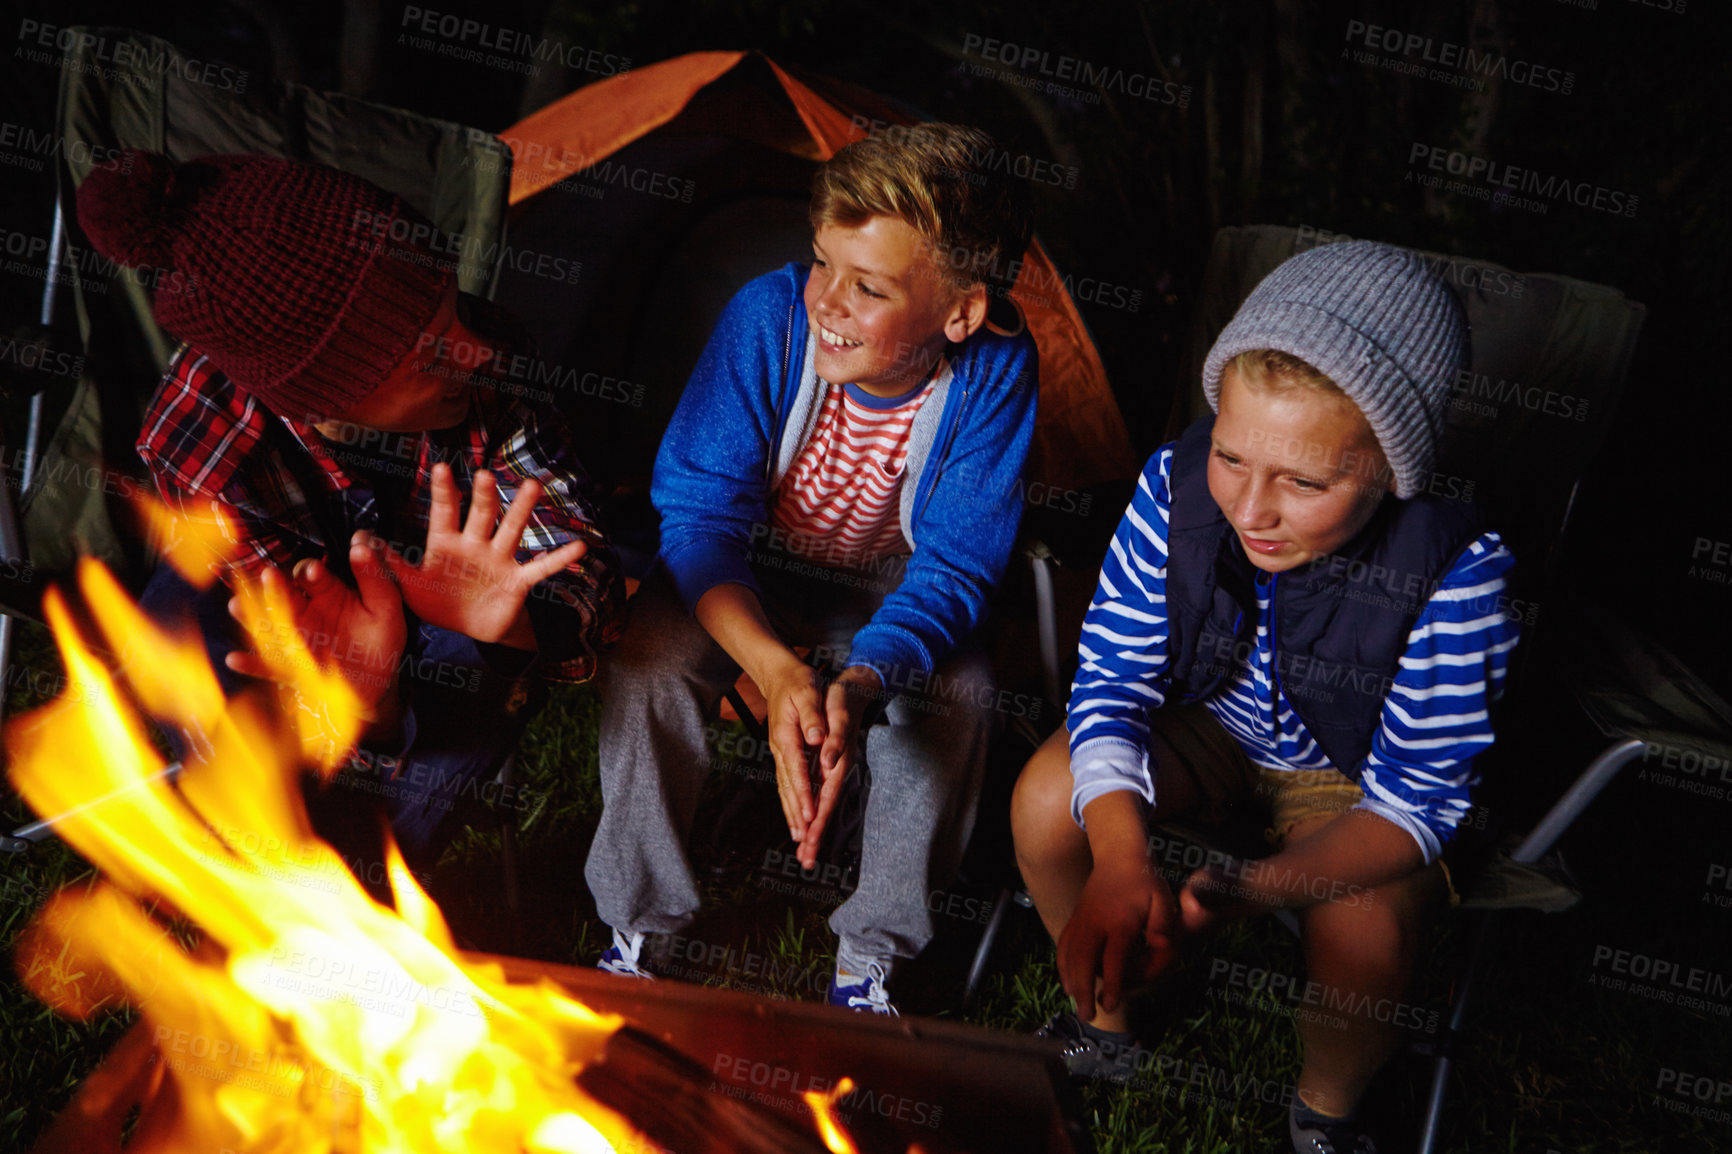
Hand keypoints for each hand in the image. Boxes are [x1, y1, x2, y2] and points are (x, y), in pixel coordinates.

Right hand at [226, 532, 405, 710]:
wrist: (376, 682)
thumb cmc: (380, 640)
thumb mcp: (385, 606)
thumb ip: (375, 575)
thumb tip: (362, 541)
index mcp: (327, 592)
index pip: (312, 575)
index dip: (311, 571)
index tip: (314, 571)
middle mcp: (305, 611)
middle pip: (283, 594)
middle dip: (275, 585)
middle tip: (269, 576)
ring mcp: (294, 639)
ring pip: (267, 623)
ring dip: (250, 615)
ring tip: (236, 606)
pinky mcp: (289, 667)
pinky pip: (267, 665)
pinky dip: (251, 663)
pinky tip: (235, 659)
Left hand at [383, 463, 585, 647]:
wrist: (470, 628)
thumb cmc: (438, 600)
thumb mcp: (409, 585)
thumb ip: (389, 563)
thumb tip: (361, 539)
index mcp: (446, 544)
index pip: (444, 513)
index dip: (443, 492)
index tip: (441, 467)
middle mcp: (476, 545)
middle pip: (481, 515)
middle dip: (483, 496)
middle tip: (485, 475)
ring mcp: (499, 560)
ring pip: (512, 530)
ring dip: (521, 510)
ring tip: (532, 486)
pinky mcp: (518, 581)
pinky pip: (541, 568)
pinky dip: (559, 559)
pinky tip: (580, 548)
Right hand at [758, 655, 828, 853]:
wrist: (778, 674)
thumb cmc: (797, 681)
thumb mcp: (807, 691)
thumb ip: (811, 716)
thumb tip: (815, 737)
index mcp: (787, 736)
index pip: (797, 772)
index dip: (804, 795)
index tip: (810, 817)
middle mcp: (781, 750)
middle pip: (789, 789)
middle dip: (797, 817)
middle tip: (805, 844)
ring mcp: (780, 754)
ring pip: (786, 791)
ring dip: (792, 816)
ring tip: (799, 841)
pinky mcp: (783, 755)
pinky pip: (786, 785)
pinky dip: (790, 804)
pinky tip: (795, 819)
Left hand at [797, 665, 881, 868]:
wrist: (854, 689)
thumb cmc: (842, 698)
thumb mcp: (838, 711)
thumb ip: (836, 737)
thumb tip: (828, 760)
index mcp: (838, 760)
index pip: (826, 796)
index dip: (818, 819)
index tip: (809, 840)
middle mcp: (836, 769)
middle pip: (825, 807)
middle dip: (816, 835)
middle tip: (807, 861)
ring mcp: (832, 769)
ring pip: (821, 804)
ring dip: (814, 829)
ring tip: (805, 852)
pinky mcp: (828, 766)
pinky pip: (818, 795)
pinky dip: (812, 811)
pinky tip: (806, 823)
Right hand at [1058, 854, 1180, 1021]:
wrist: (1119, 855)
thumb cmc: (1145, 881)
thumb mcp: (1163, 900)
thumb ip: (1163, 925)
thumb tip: (1162, 946)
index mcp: (1119, 922)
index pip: (1113, 960)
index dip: (1112, 985)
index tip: (1111, 1006)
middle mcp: (1095, 922)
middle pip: (1083, 961)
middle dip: (1084, 991)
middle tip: (1088, 1016)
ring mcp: (1082, 919)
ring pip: (1069, 955)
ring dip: (1071, 981)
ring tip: (1077, 1003)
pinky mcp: (1075, 917)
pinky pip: (1063, 944)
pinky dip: (1063, 965)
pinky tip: (1067, 982)